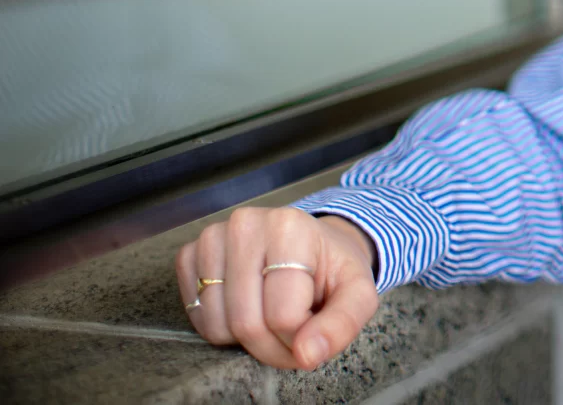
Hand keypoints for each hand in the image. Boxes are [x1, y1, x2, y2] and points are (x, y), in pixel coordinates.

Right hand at [175, 207, 378, 369]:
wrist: (311, 248)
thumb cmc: (332, 272)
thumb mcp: (357, 293)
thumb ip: (343, 324)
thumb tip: (307, 354)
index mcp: (290, 227)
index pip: (283, 316)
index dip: (298, 339)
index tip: (312, 328)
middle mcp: (245, 224)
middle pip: (247, 324)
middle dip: (271, 345)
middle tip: (292, 332)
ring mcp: (212, 237)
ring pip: (218, 325)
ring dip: (245, 339)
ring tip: (270, 314)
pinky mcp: (190, 254)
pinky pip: (196, 317)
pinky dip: (221, 326)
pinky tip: (246, 305)